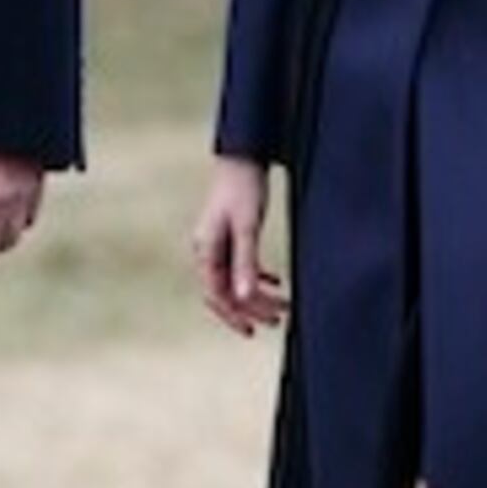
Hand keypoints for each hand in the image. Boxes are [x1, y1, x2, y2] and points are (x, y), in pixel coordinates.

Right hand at [188, 156, 286, 334]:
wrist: (242, 158)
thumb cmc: (243, 190)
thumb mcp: (247, 228)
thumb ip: (245, 264)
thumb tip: (244, 298)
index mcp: (205, 251)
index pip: (216, 295)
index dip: (234, 315)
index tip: (254, 329)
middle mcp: (206, 251)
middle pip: (225, 292)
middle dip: (250, 308)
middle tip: (277, 320)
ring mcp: (216, 244)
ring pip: (233, 281)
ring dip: (256, 295)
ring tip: (281, 305)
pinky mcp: (228, 236)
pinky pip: (239, 266)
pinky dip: (256, 276)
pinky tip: (275, 280)